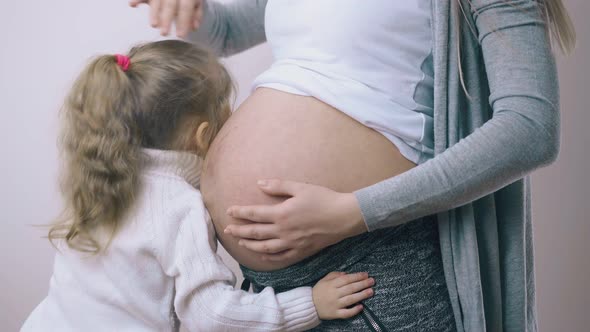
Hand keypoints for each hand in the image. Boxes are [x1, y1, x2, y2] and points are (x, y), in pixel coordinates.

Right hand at [129, 0, 203, 36]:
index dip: (183, 22)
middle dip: (167, 18)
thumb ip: (196, 13)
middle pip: (170, 4)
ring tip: (153, 25)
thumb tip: (194, 28)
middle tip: (164, 33)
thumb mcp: (196, 0)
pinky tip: (132, 5)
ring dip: (154, 12)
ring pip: (156, 0)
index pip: (186, 8)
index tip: (180, 36)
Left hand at [224, 179, 367, 261]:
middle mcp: (284, 231)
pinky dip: (268, 257)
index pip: (254, 214)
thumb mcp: (300, 187)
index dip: (240, 213)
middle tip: (227, 230)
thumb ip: (278, 186)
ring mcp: (292, 243)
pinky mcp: (301, 251)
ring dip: (250, 245)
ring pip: (265, 248)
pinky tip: (262, 255)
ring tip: (241, 242)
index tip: (229, 211)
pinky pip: (281, 257)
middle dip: (239, 231)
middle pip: (255, 233)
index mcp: (282, 213)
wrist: (343, 217)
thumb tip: (259, 183)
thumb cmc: (323, 199)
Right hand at [312, 272, 374, 319]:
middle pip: (350, 288)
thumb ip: (335, 275)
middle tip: (372, 281)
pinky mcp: (335, 314)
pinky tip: (361, 306)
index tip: (366, 274)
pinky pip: (346, 313)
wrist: (309, 305)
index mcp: (331, 284)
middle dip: (362, 284)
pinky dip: (354, 310)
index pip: (346, 279)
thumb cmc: (318, 291)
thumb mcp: (324, 280)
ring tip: (371, 291)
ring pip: (350, 299)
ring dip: (361, 295)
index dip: (357, 276)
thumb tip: (347, 273)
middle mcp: (334, 294)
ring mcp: (335, 304)